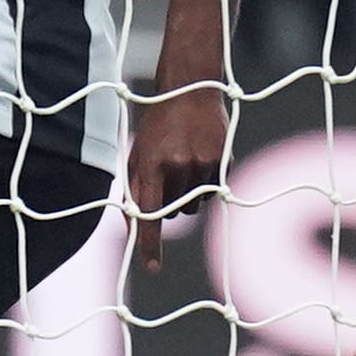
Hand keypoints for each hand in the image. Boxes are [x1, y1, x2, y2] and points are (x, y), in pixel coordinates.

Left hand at [122, 81, 228, 232]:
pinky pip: (213, 192)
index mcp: (152, 164)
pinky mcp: (223, 162)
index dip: (150, 244)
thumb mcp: (138, 153)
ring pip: (194, 206)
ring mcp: (204, 165)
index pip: (150, 215)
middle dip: (166, 204)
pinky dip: (206, 184)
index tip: (153, 267)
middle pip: (172, 213)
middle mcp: (179, 167)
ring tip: (184, 162)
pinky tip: (201, 158)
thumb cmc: (157, 124)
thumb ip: (134, 190)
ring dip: (187, 195)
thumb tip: (132, 227)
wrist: (189, 89)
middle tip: (166, 175)